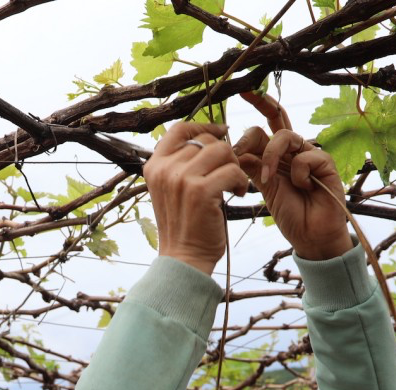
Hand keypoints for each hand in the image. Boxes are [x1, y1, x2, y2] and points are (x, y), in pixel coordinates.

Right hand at [142, 122, 248, 275]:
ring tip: (234, 185)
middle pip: (206, 140)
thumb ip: (181, 165)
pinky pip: (233, 171)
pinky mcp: (200, 191)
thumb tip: (208, 137)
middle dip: (225, 155)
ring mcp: (181, 179)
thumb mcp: (172, 190)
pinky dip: (241, 182)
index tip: (221, 132)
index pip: (179, 129)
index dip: (203, 126)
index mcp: (154, 166)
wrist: (183, 259)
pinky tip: (239, 194)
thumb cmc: (184, 225)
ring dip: (235, 167)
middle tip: (229, 175)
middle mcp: (164, 169)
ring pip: (222, 151)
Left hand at [233, 93, 352, 260]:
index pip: (264, 125)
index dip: (257, 106)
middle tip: (246, 98)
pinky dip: (298, 173)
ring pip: (285, 136)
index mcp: (275, 154)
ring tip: (267, 179)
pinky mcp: (325, 163)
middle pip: (277, 118)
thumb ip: (251, 165)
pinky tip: (303, 188)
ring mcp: (309, 154)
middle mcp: (292, 150)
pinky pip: (305, 156)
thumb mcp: (263, 187)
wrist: (311, 235)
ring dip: (271, 157)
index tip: (243, 90)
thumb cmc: (290, 213)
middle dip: (261, 104)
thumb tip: (232, 147)